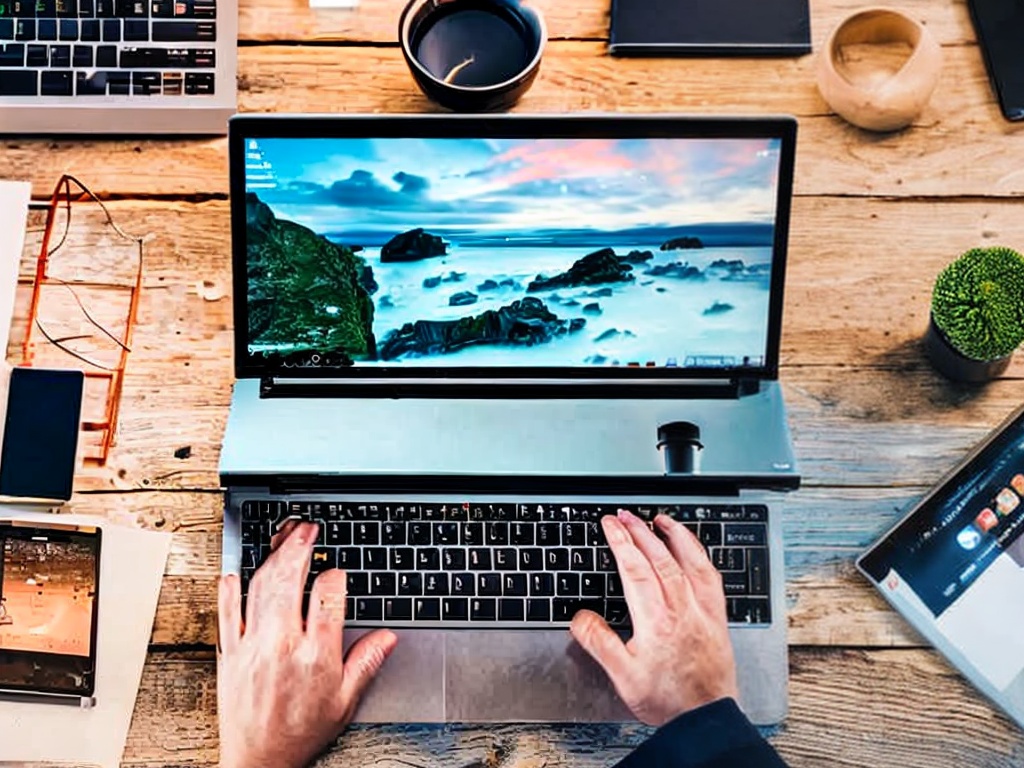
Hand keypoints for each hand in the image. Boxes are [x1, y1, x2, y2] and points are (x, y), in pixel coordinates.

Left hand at [217, 521, 397, 767]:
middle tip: (308, 529)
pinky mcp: (229, 654)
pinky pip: (226, 613)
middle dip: (300, 547)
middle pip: (289, 581)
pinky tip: (237, 571)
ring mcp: (252, 647)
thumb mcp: (345, 703)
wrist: (259, 762)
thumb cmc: (301, 734)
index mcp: (316, 656)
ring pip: (260, 589)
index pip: (327, 597)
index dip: (335, 577)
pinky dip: (229, 589)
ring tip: (284, 538)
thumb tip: (387, 637)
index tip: (337, 572)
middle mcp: (282, 646)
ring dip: (272, 557)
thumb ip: (366, 664)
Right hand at [570, 509, 738, 726]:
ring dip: (672, 536)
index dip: (620, 542)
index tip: (609, 524)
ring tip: (658, 520)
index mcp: (655, 620)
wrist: (705, 719)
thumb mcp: (622, 676)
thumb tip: (580, 617)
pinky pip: (711, 576)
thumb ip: (599, 643)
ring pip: (687, 561)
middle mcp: (680, 609)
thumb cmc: (667, 700)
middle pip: (658, 558)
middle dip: (639, 531)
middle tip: (624, 516)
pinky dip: (700, 556)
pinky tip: (693, 549)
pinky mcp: (717, 616)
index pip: (634, 568)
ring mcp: (701, 610)